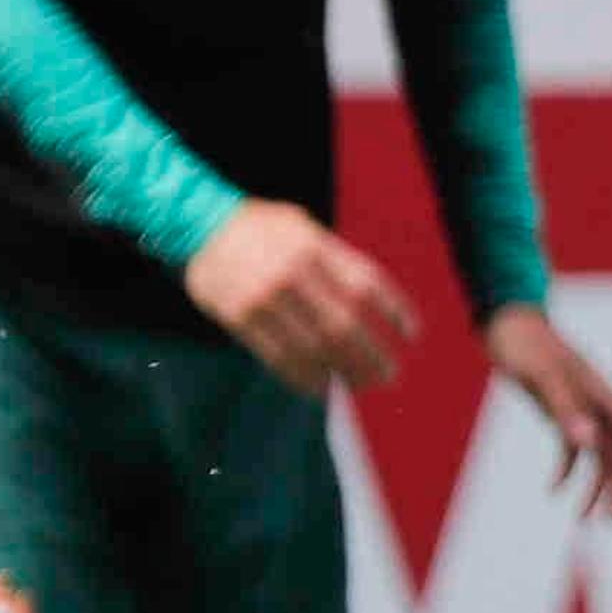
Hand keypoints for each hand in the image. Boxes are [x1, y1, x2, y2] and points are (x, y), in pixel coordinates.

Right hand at [183, 200, 419, 395]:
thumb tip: (370, 304)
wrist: (199, 224)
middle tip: (390, 374)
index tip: (412, 333)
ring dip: (341, 371)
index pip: (366, 283)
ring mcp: (264, 298)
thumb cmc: (263, 227)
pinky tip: (322, 388)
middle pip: (343, 323)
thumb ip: (335, 261)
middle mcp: (292, 273)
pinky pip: (277, 357)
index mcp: (315, 246)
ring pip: (311, 346)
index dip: (394, 310)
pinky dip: (303, 377)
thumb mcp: (305, 228)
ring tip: (361, 385)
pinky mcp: (238, 319)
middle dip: (371, 353)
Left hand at [485, 304, 611, 518]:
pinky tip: (552, 491)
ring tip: (584, 518)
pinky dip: (567, 471)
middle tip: (609, 518)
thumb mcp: (541, 377)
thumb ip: (565, 410)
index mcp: (602, 391)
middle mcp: (598, 402)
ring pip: (601, 453)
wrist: (507, 324)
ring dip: (597, 485)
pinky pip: (574, 448)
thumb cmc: (525, 345)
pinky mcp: (561, 412)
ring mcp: (581, 407)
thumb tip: (588, 447)